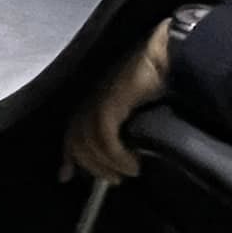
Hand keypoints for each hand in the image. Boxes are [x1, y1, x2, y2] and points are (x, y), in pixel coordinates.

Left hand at [62, 20, 171, 185]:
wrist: (167, 53)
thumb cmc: (157, 77)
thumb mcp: (135, 106)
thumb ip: (123, 125)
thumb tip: (126, 150)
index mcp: (93, 96)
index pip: (71, 130)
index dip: (67, 155)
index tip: (65, 175)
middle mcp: (91, 96)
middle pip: (76, 140)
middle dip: (91, 166)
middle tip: (112, 180)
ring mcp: (99, 97)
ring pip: (89, 142)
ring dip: (107, 165)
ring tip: (128, 172)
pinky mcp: (111, 100)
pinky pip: (105, 137)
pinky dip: (118, 157)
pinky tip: (132, 163)